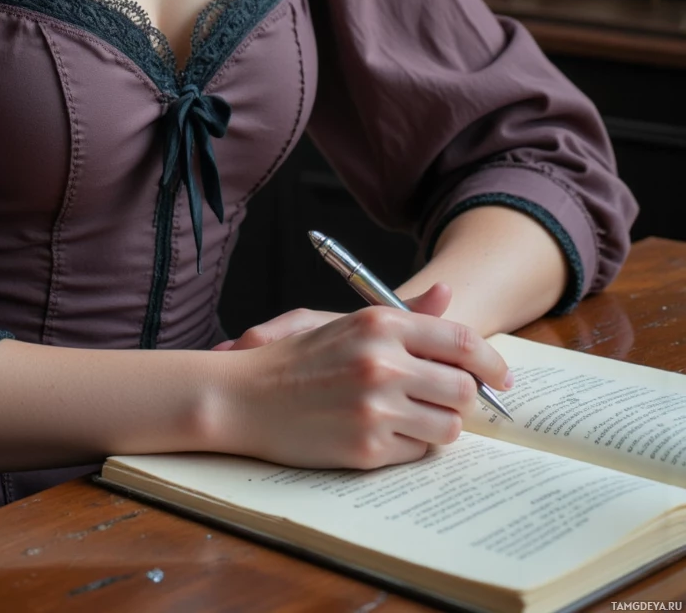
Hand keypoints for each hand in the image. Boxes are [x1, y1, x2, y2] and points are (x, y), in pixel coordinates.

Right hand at [218, 290, 512, 471]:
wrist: (245, 397)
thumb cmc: (300, 358)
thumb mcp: (352, 322)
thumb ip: (408, 313)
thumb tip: (450, 293)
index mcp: (380, 324)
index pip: (460, 341)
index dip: (491, 362)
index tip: (501, 377)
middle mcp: (382, 363)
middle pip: (463, 389)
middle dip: (466, 399)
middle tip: (451, 401)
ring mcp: (376, 408)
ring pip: (447, 427)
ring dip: (440, 426)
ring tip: (415, 417)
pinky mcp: (366, 449)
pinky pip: (418, 452)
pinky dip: (410, 446)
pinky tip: (384, 432)